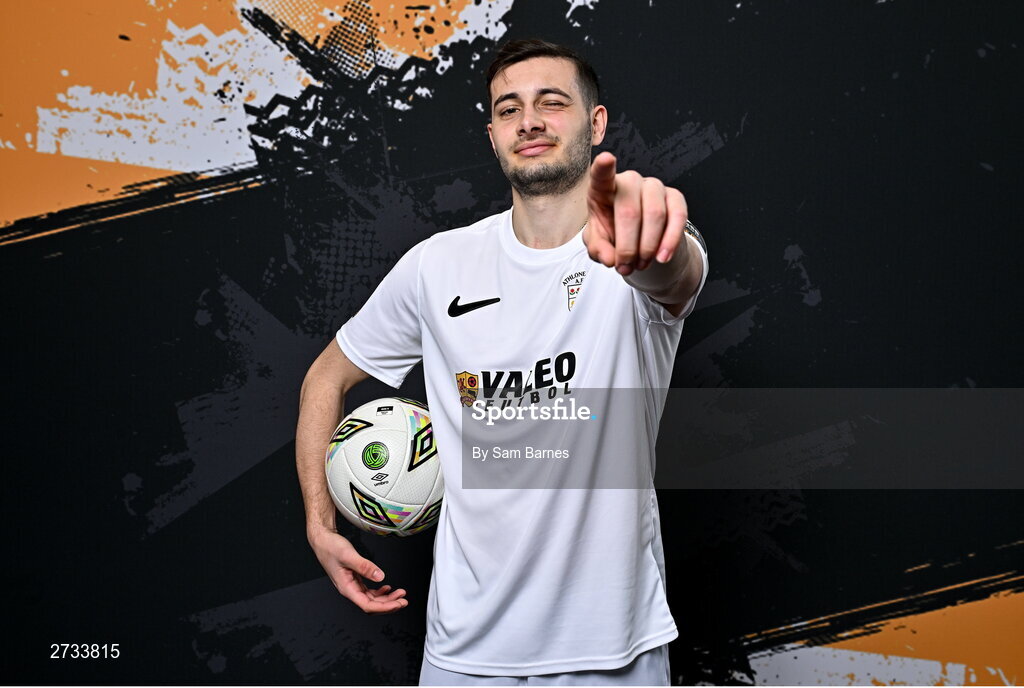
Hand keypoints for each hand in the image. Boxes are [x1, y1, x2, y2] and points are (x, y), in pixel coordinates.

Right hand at [308, 525, 407, 613]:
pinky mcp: (354, 579)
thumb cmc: (330, 548)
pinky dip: (380, 591)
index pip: (368, 606)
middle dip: (389, 604)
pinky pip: (369, 590)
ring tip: (399, 594)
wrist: (322, 540)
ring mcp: (352, 585)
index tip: (398, 604)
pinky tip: (387, 587)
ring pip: (372, 599)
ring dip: (386, 598)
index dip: (384, 607)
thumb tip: (380, 577)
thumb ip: (364, 567)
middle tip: (404, 600)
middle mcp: (350, 589)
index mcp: (347, 588)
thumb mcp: (348, 555)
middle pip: (372, 605)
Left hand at [584, 151, 688, 275]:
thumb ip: (598, 250)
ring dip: (647, 247)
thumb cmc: (612, 234)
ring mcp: (654, 187)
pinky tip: (662, 258)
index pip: (602, 176)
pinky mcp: (675, 197)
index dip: (604, 167)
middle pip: (629, 211)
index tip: (606, 158)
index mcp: (603, 189)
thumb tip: (610, 259)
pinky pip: (678, 217)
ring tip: (640, 265)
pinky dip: (670, 241)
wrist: (637, 240)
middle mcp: (630, 181)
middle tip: (625, 267)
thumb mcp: (599, 244)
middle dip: (627, 247)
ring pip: (655, 215)